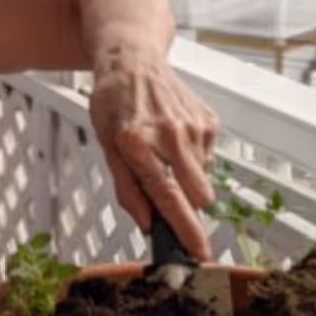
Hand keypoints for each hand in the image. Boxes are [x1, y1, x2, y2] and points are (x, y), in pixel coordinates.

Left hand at [88, 45, 218, 260]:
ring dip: (187, 179)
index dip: (186, 230)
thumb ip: (127, 187)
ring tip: (163, 153)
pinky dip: (193, 159)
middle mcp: (170, 135)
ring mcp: (193, 127)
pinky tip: (174, 139)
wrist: (133, 61)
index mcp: (138, 143)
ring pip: (204, 180)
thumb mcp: (106, 145)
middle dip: (186, 204)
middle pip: (198, 196)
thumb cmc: (113, 103)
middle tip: (166, 190)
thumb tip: (148, 223)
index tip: (200, 254)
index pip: (169, 197)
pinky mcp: (208, 120)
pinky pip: (208, 159)